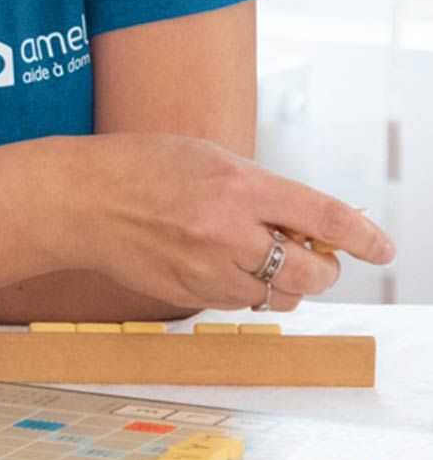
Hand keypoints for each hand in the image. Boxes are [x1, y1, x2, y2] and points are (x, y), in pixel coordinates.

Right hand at [69, 133, 394, 310]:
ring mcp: (207, 268)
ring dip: (283, 283)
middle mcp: (229, 231)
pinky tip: (218, 263)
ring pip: (277, 296)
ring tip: (259, 258)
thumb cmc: (140, 167)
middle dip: (322, 268)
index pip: (324, 218)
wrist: (77, 200)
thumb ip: (260, 190)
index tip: (381, 249)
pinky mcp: (188, 293)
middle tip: (313, 257)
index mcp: (240, 185)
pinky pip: (237, 302)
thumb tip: (308, 224)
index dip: (363, 238)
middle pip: (310, 273)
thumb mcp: (210, 158)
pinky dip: (242, 288)